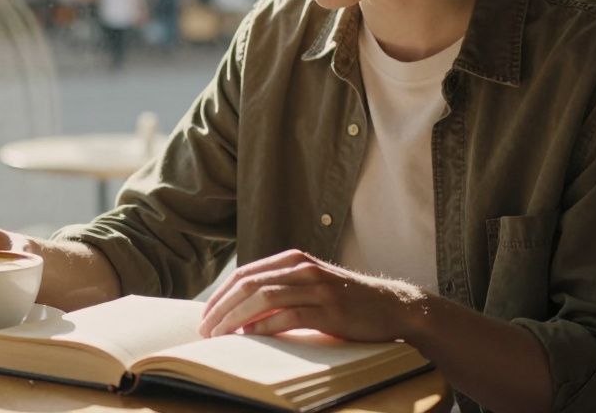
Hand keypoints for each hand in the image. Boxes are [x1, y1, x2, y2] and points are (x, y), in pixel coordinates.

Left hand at [198, 249, 424, 341]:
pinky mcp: (329, 308)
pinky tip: (250, 334)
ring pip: (264, 296)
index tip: (206, 315)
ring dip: (236, 316)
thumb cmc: (345, 300)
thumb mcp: (311, 286)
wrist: (391, 306)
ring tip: (220, 334)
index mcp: (293, 260)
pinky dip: (265, 325)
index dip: (221, 295)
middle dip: (221, 307)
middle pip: (249, 283)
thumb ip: (281, 290)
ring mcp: (317, 286)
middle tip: (205, 328)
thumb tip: (243, 312)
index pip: (245, 274)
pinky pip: (289, 315)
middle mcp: (302, 268)